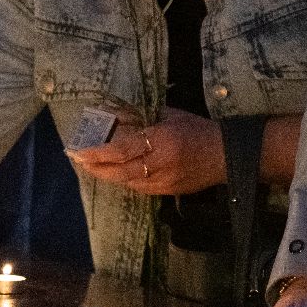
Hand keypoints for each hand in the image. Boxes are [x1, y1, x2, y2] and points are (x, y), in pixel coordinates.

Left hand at [69, 107, 224, 196]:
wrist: (227, 155)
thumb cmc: (198, 129)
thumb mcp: (169, 115)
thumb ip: (141, 117)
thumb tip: (113, 116)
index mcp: (162, 140)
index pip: (123, 149)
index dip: (99, 153)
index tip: (80, 151)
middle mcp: (161, 164)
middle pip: (121, 171)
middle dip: (97, 168)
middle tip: (79, 162)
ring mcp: (165, 181)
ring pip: (128, 182)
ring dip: (109, 175)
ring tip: (93, 167)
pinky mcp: (169, 192)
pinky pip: (140, 188)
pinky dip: (126, 180)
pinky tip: (117, 174)